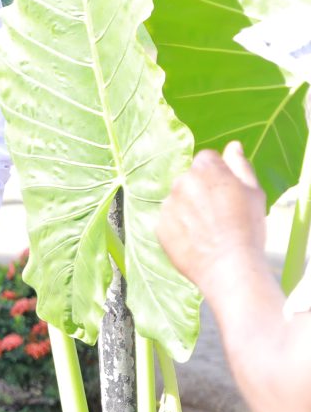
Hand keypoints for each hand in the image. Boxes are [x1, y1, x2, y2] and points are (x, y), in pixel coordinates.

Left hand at [158, 141, 267, 291]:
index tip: (226, 190)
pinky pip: (169, 220)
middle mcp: (181, 183)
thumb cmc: (247, 228)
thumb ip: (239, 165)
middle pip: (190, 179)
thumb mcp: (253, 192)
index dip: (219, 173)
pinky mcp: (158, 226)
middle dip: (201, 189)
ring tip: (208, 229)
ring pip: (178, 199)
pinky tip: (196, 239)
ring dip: (188, 208)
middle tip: (219, 212)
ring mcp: (167, 205)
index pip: (207, 158)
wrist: (228, 265)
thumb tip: (232, 146)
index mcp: (205, 170)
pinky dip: (179, 226)